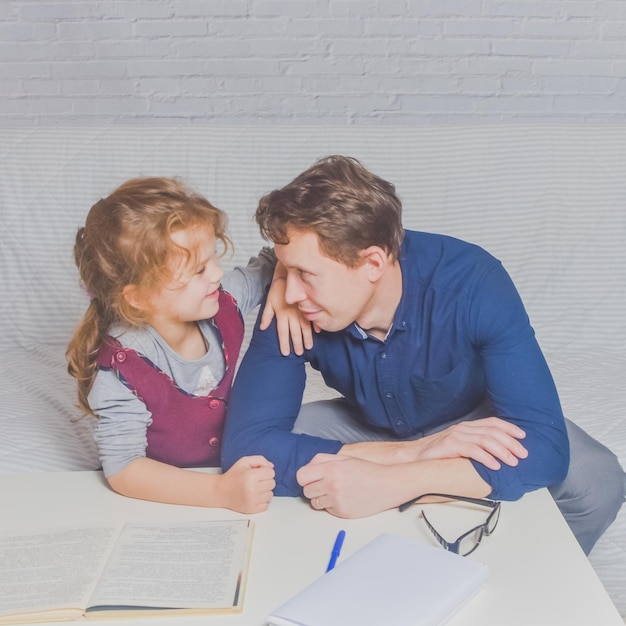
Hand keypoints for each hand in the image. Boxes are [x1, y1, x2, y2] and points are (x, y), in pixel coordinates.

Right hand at [219, 456, 274, 513]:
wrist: (220, 491)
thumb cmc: (232, 476)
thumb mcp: (244, 461)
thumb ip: (260, 460)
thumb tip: (271, 466)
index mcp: (251, 476)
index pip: (271, 473)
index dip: (265, 471)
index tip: (257, 473)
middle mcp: (253, 489)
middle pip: (272, 483)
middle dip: (265, 481)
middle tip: (255, 481)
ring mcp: (252, 501)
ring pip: (270, 494)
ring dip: (264, 491)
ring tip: (254, 489)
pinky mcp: (252, 509)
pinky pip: (266, 505)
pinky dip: (262, 501)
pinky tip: (254, 496)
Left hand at [260, 277, 313, 355]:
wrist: (288, 274)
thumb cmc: (278, 288)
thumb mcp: (269, 301)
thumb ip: (266, 315)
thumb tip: (262, 328)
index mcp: (282, 314)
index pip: (282, 332)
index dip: (284, 343)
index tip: (286, 353)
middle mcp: (292, 314)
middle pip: (294, 332)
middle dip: (297, 344)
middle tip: (299, 353)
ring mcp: (301, 310)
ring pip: (305, 327)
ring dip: (307, 338)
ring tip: (309, 347)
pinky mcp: (308, 305)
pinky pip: (313, 317)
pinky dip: (315, 325)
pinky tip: (317, 332)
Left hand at [297, 453, 399, 517]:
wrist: (387, 485)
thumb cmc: (367, 470)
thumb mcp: (344, 458)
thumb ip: (323, 460)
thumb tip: (308, 467)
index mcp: (330, 468)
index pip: (301, 476)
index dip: (305, 477)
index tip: (311, 477)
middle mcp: (331, 484)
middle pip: (306, 491)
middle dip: (314, 488)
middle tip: (326, 484)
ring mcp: (336, 500)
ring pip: (315, 502)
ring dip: (322, 498)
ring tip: (337, 491)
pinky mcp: (342, 512)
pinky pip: (327, 510)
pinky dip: (332, 505)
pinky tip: (345, 498)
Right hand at [413, 417, 527, 469]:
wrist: (416, 456)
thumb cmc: (438, 453)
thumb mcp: (460, 445)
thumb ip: (476, 445)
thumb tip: (498, 453)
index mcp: (467, 426)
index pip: (493, 422)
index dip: (509, 428)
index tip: (523, 436)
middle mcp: (464, 428)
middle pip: (493, 431)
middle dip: (511, 442)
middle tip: (523, 454)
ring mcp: (457, 436)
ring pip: (486, 440)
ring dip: (502, 451)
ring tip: (512, 461)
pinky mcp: (451, 445)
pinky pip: (473, 450)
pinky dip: (486, 458)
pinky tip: (495, 465)